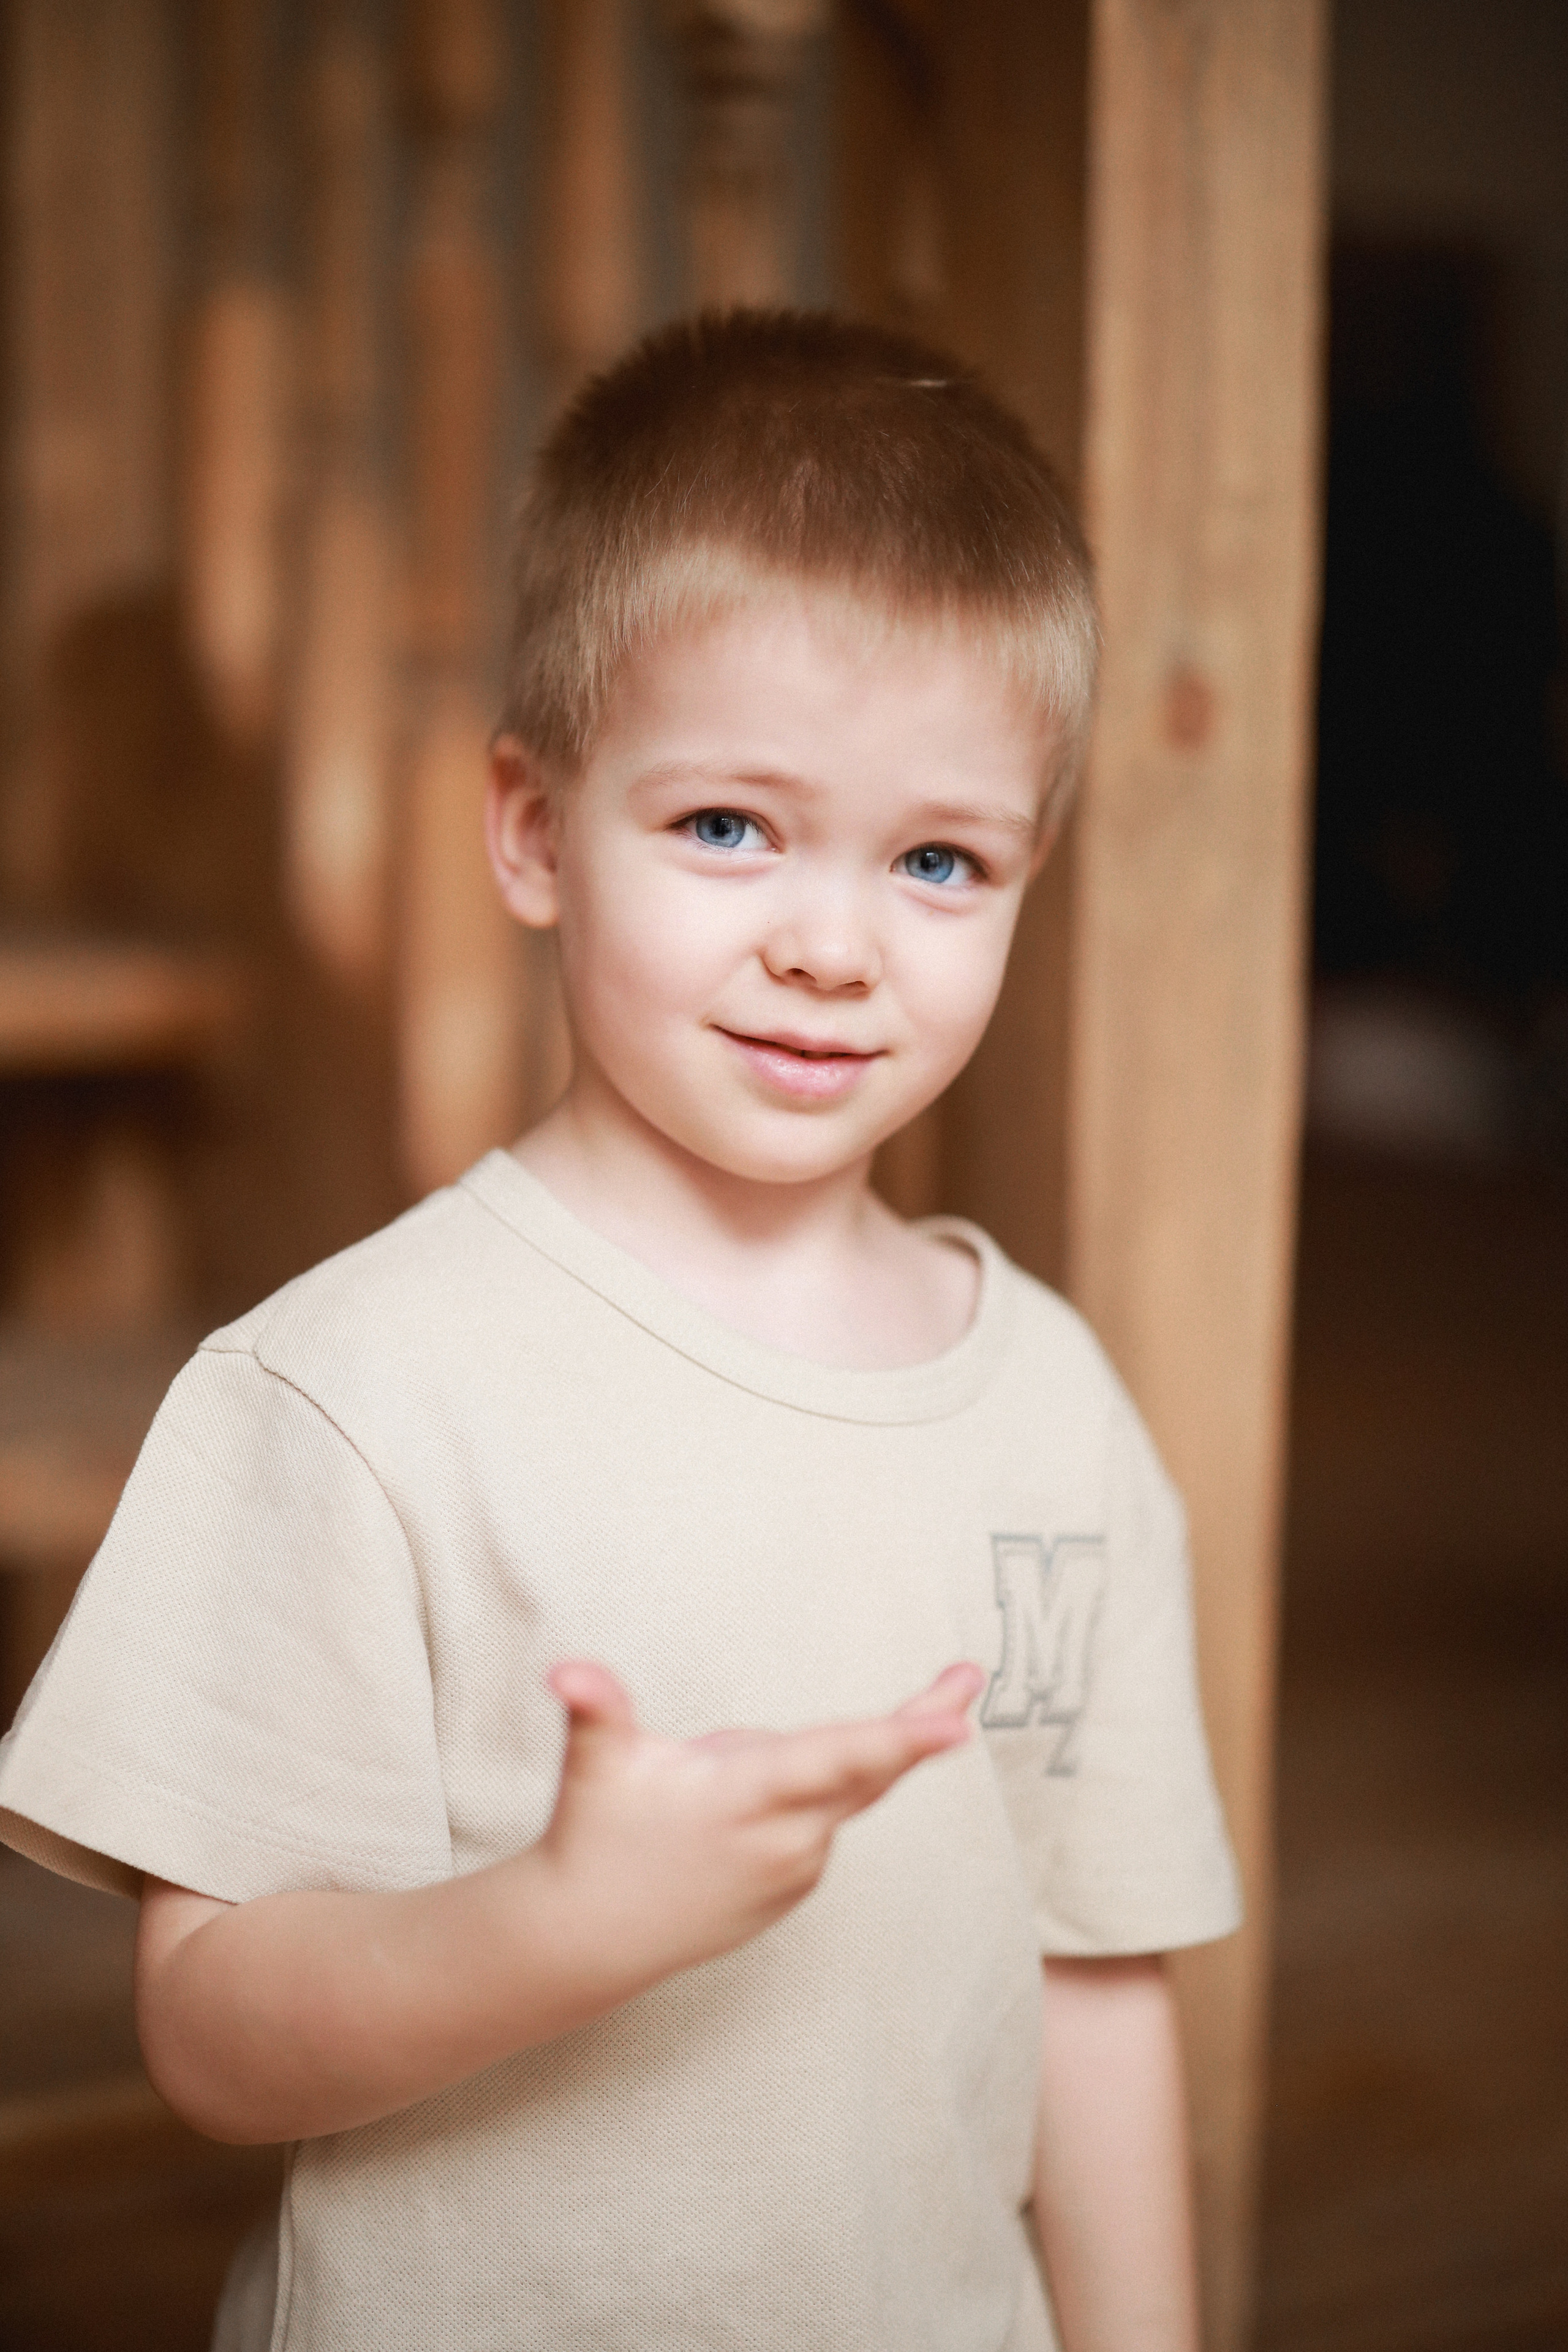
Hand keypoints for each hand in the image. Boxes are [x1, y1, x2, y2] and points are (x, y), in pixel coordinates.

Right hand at [534, 1659, 984, 1998]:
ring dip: (790, 1763)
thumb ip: (596, 1709)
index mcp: (747, 1797)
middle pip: (869, 1769)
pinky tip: (722, 1819)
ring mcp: (797, 1869)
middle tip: (970, 1673)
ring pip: (824, 1786)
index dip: (901, 1739)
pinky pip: (813, 1819)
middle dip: (922, 1723)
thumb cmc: (597, 1835)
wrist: (591, 1938)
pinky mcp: (795, 1886)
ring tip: (700, 1787)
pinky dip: (788, 1799)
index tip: (959, 1725)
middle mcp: (786, 1838)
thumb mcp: (598, 1767)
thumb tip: (565, 1669)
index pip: (837, 1759)